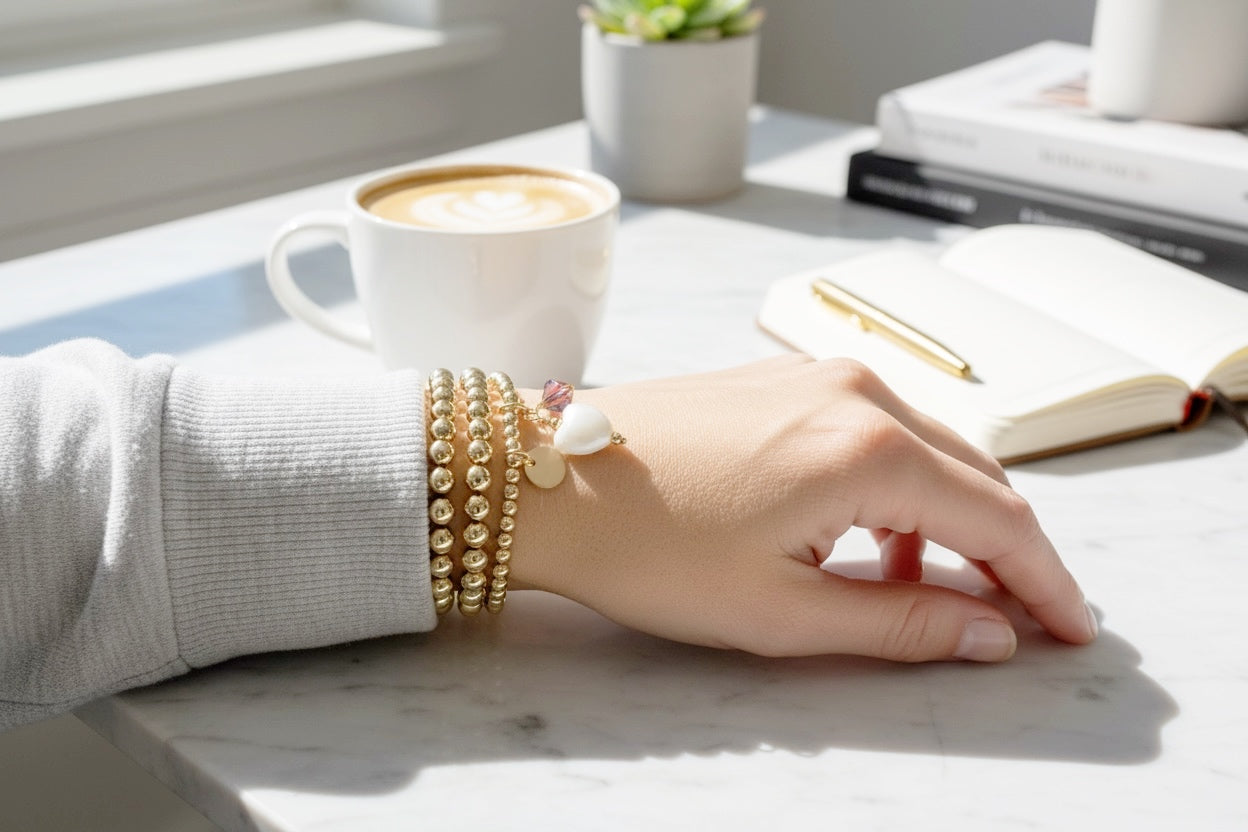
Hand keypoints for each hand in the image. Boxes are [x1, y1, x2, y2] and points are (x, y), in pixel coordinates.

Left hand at [508, 355, 1096, 661]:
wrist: (544, 476)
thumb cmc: (646, 546)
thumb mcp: (780, 611)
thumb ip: (899, 623)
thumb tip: (986, 633)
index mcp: (868, 449)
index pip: (999, 520)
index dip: (1043, 583)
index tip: (1068, 628)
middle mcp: (858, 391)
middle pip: (977, 475)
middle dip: (1008, 550)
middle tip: (1021, 614)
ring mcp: (818, 374)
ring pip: (929, 448)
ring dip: (951, 517)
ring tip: (934, 588)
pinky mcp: (785, 377)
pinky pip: (877, 429)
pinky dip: (899, 485)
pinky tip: (870, 535)